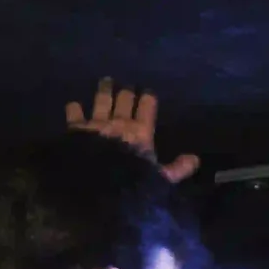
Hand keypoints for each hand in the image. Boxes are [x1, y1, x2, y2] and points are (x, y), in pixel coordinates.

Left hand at [64, 77, 199, 181]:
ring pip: (102, 100)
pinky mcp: (77, 129)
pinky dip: (74, 108)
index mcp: (141, 131)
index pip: (147, 107)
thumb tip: (195, 159)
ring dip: (104, 90)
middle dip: (126, 92)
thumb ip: (177, 169)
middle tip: (126, 86)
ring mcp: (97, 123)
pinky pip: (74, 114)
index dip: (148, 98)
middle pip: (125, 99)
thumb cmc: (131, 182)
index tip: (147, 93)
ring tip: (105, 81)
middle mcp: (119, 122)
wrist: (97, 187)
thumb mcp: (160, 181)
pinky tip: (73, 105)